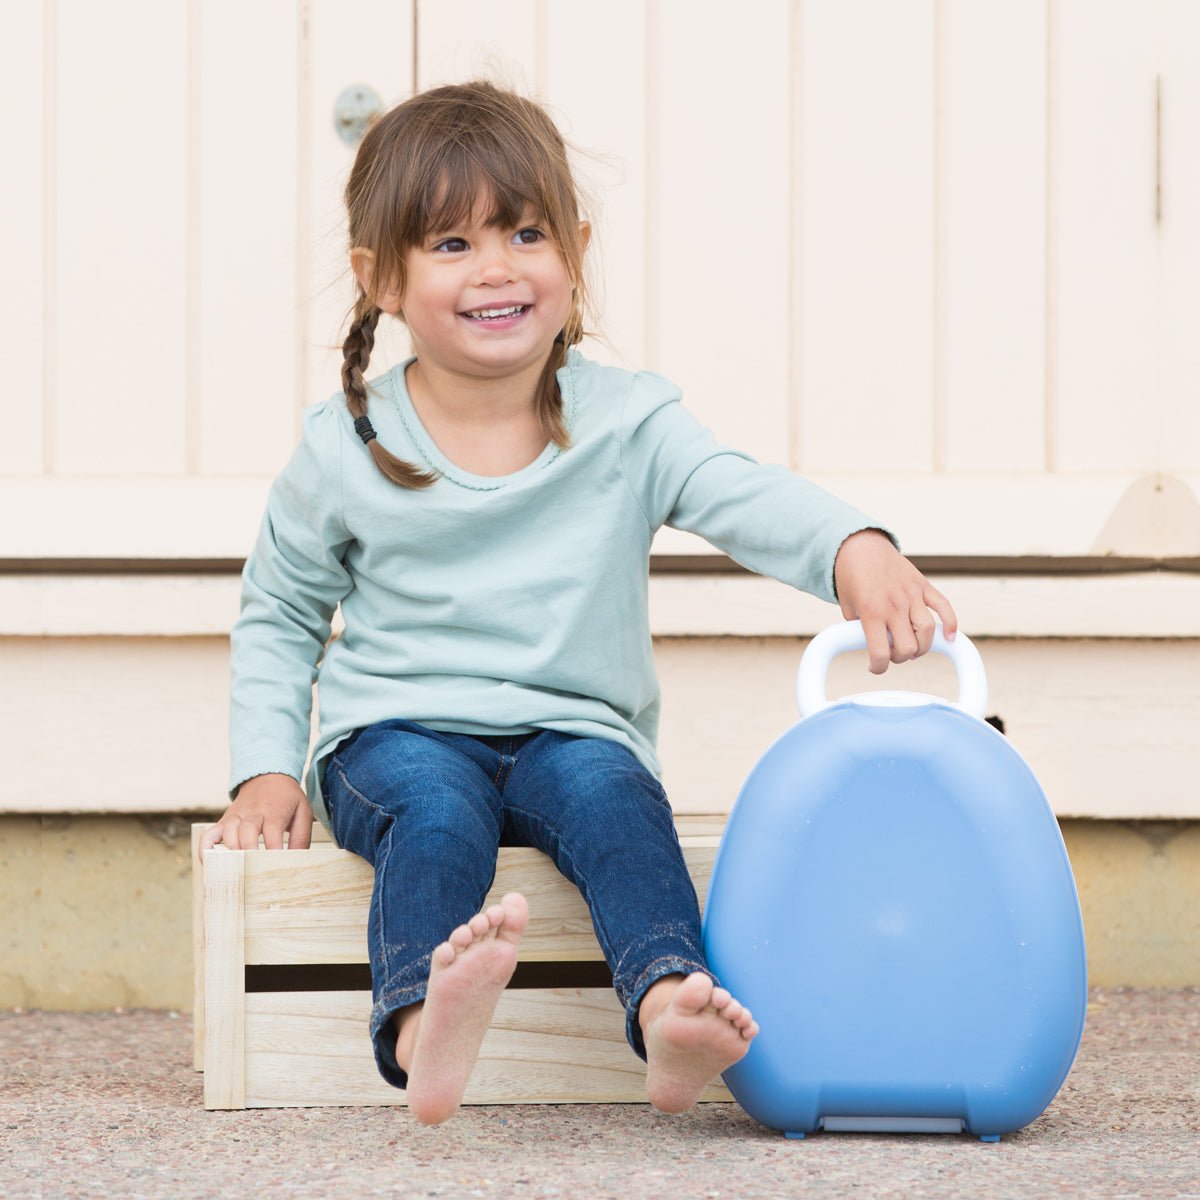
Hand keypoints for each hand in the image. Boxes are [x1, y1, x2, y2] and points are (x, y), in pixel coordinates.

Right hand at [197, 773, 312, 864]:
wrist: (268, 775)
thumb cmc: (286, 798)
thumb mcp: (303, 811)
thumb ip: (301, 836)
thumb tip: (297, 861)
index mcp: (274, 811)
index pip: (273, 832)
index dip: (273, 851)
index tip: (276, 869)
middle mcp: (253, 813)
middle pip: (247, 832)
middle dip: (249, 853)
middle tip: (254, 874)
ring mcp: (235, 816)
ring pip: (228, 833)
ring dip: (231, 853)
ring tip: (235, 873)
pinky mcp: (224, 821)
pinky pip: (209, 835)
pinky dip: (205, 849)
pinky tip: (210, 864)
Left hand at [832, 529, 957, 674]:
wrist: (860, 546)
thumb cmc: (851, 578)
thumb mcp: (847, 607)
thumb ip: (859, 628)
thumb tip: (872, 648)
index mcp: (871, 611)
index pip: (880, 653)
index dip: (878, 667)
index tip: (875, 667)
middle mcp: (894, 604)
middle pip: (908, 647)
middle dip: (900, 657)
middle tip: (892, 653)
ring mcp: (911, 594)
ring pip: (928, 631)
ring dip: (921, 647)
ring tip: (912, 647)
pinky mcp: (923, 585)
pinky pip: (944, 606)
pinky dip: (951, 624)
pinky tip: (949, 638)